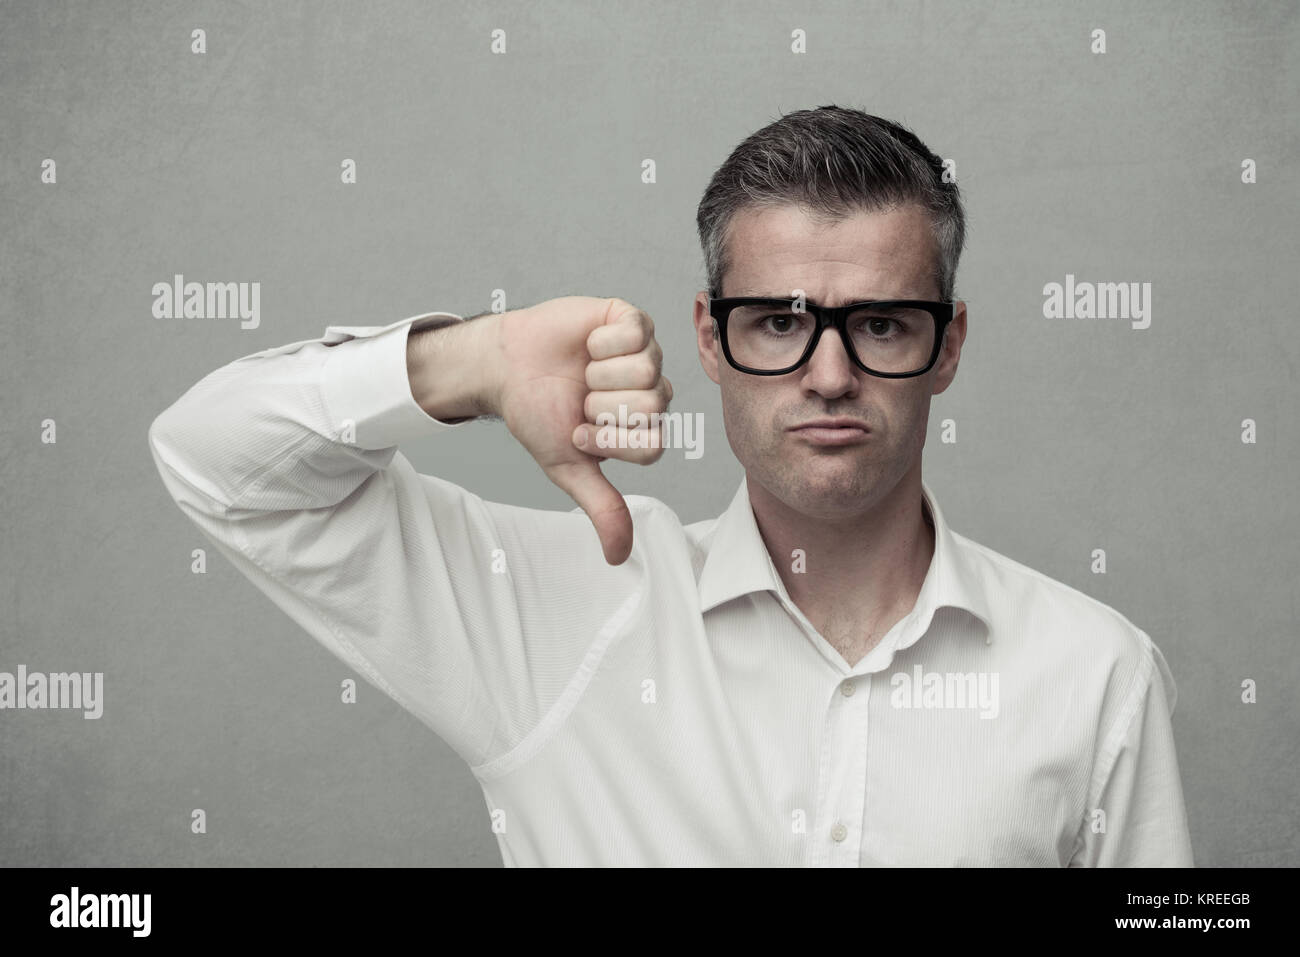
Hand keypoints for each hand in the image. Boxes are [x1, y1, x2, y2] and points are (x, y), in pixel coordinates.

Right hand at [496, 297, 672, 564]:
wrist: (506, 367)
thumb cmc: (538, 414)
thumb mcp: (569, 467)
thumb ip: (602, 508)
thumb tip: (619, 557)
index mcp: (642, 430)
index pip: (652, 446)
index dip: (609, 441)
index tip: (579, 432)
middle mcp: (651, 393)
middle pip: (653, 408)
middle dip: (603, 406)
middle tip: (580, 399)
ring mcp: (645, 355)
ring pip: (647, 370)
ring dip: (600, 374)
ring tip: (582, 372)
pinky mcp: (631, 322)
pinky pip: (638, 333)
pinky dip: (603, 343)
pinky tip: (587, 346)